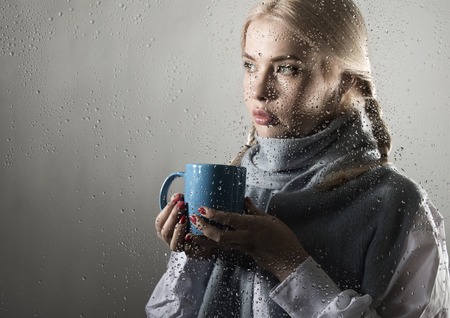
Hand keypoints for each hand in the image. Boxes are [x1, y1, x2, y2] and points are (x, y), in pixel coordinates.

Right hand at [155, 193, 186, 251]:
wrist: (200, 236)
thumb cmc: (188, 222)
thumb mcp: (182, 211)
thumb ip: (177, 203)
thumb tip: (177, 196)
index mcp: (162, 228)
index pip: (159, 221)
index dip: (167, 209)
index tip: (175, 199)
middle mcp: (167, 238)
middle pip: (165, 230)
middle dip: (173, 216)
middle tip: (181, 205)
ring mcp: (176, 245)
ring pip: (174, 241)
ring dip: (179, 228)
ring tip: (185, 217)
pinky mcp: (187, 250)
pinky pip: (186, 248)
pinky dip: (188, 241)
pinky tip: (191, 233)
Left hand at [190, 198, 308, 280]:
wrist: (290, 260)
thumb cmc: (283, 238)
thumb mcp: (270, 219)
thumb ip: (254, 210)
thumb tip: (244, 199)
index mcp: (253, 225)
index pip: (229, 219)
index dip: (214, 215)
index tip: (201, 209)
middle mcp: (246, 237)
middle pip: (219, 236)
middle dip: (204, 229)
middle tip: (193, 220)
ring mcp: (243, 247)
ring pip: (219, 244)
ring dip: (204, 240)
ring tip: (191, 236)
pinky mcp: (243, 253)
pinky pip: (226, 248)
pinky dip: (214, 245)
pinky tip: (206, 241)